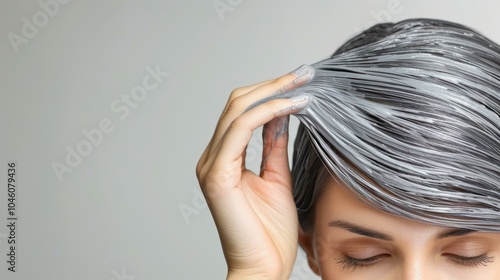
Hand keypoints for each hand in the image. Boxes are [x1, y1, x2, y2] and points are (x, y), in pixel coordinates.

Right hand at [196, 65, 312, 278]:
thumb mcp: (278, 178)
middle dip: (272, 84)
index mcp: (224, 158)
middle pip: (237, 104)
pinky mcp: (216, 176)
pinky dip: (268, 113)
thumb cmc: (270, 232)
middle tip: (304, 73)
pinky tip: (293, 106)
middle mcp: (212, 157)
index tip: (301, 82)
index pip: (242, 112)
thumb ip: (274, 146)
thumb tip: (281, 115)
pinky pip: (241, 131)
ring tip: (302, 84)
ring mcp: (211, 165)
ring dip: (272, 92)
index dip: (270, 92)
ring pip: (237, 111)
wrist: (263, 268)